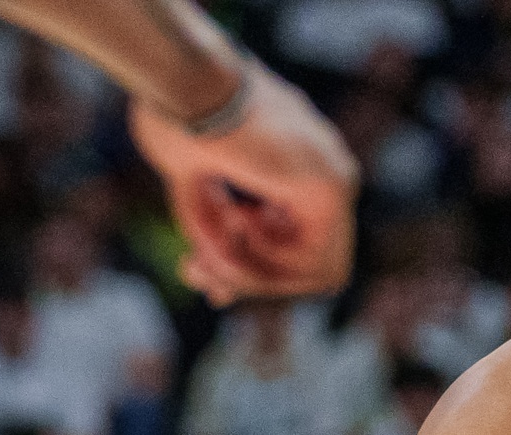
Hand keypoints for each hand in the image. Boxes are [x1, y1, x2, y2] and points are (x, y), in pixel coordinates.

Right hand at [129, 60, 357, 306]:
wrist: (177, 78)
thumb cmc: (175, 114)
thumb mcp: (190, 184)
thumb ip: (211, 226)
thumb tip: (212, 280)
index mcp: (299, 160)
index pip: (289, 236)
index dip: (247, 266)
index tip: (195, 268)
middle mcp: (325, 168)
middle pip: (302, 257)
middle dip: (245, 275)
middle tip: (191, 270)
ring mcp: (334, 177)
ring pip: (311, 270)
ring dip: (248, 275)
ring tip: (201, 255)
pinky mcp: (329, 189)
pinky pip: (312, 265)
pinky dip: (263, 270)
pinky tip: (221, 249)